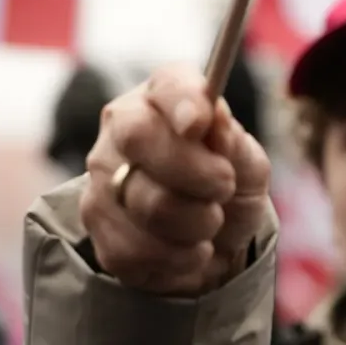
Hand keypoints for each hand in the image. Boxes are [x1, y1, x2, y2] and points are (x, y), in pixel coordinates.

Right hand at [80, 64, 270, 295]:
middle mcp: (123, 130)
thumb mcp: (248, 167)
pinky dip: (178, 258)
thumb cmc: (229, 191)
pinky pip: (136, 248)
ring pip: (148, 203)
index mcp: (165, 100)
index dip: (183, 101)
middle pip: (141, 137)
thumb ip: (235, 143)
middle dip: (196, 173)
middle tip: (224, 188)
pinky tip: (188, 249)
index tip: (200, 123)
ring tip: (209, 223)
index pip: (168, 86)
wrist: (212, 244)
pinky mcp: (97, 226)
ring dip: (197, 224)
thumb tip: (216, 118)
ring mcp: (101, 178)